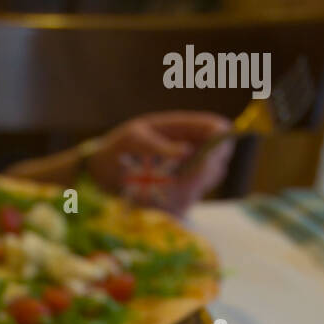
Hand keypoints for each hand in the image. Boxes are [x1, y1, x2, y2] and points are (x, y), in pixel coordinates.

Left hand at [88, 112, 233, 214]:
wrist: (102, 174)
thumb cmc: (117, 148)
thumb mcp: (133, 140)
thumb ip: (158, 145)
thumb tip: (187, 151)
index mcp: (183, 127)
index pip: (216, 127)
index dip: (222, 138)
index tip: (213, 153)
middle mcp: (192, 147)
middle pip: (220, 155)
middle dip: (209, 166)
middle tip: (187, 177)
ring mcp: (189, 170)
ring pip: (211, 177)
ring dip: (195, 184)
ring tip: (168, 185)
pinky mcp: (183, 192)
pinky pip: (194, 196)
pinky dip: (185, 197)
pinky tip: (164, 195)